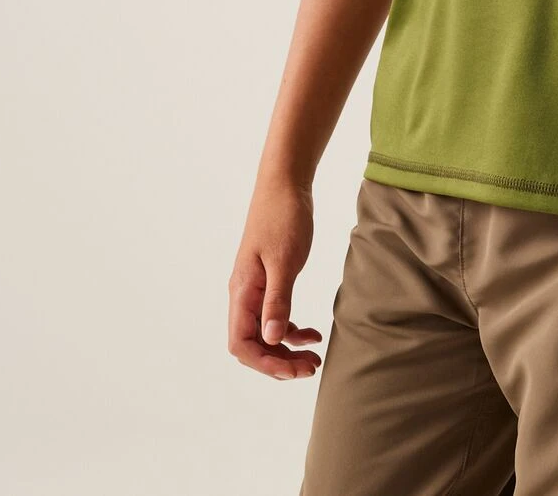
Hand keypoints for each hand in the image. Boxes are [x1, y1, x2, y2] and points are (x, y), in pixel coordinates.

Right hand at [228, 176, 323, 379]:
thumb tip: (270, 340)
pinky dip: (291, 328)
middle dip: (279, 362)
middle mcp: (244, 294)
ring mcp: (255, 288)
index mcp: (242, 292)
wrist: (285, 185)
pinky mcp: (269, 280)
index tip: (293, 371)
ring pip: (265, 333)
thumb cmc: (284, 218)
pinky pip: (275, 315)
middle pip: (253, 344)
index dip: (264, 363)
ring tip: (315, 358)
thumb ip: (277, 300)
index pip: (242, 344)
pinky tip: (313, 333)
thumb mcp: (285, 261)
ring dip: (287, 349)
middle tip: (311, 369)